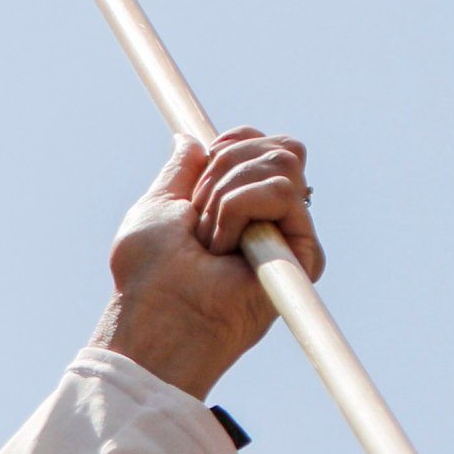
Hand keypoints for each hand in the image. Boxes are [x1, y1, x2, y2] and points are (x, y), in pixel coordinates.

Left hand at [91, 128, 320, 399]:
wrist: (157, 314)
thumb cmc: (148, 272)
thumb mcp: (157, 205)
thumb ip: (180, 170)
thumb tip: (190, 138)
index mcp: (243, 205)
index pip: (266, 146)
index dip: (235, 142)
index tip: (204, 161)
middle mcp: (274, 219)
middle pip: (282, 149)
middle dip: (225, 166)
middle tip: (197, 214)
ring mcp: (290, 235)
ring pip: (282, 165)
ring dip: (225, 195)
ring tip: (208, 240)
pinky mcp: (305, 254)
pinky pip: (282, 193)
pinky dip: (238, 209)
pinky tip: (224, 249)